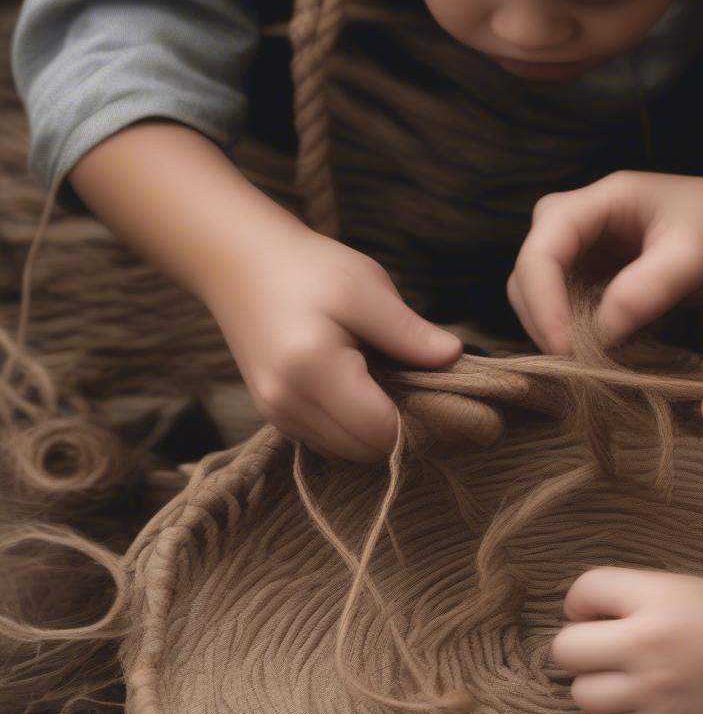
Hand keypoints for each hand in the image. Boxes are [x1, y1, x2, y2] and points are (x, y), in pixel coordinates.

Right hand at [210, 229, 462, 459]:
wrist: (237, 261)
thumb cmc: (307, 268)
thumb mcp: (366, 288)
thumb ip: (409, 332)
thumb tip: (454, 358)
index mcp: (313, 370)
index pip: (383, 431)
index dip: (423, 425)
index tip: (454, 405)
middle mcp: (288, 403)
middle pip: (368, 450)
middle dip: (405, 432)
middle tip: (432, 397)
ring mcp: (277, 413)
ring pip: (349, 452)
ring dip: (379, 433)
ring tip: (398, 389)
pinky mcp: (275, 414)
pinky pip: (329, 440)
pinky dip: (355, 427)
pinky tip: (368, 392)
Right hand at [508, 170, 702, 353]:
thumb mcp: (697, 256)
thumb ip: (648, 289)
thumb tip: (601, 332)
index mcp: (598, 201)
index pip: (540, 250)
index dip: (542, 301)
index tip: (566, 349)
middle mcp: (581, 223)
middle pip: (528, 273)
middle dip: (544, 320)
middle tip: (577, 365)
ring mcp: (586, 252)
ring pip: (541, 295)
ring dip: (556, 331)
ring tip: (591, 362)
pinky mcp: (597, 279)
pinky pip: (567, 310)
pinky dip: (575, 336)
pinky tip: (602, 355)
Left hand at [551, 567, 702, 713]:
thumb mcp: (679, 588)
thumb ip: (626, 594)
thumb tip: (574, 615)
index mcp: (655, 599)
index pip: (581, 590)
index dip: (582, 601)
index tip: (603, 611)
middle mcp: (647, 643)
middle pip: (565, 648)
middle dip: (579, 644)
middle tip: (606, 646)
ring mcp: (651, 690)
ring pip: (580, 692)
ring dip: (594, 683)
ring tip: (623, 675)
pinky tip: (632, 701)